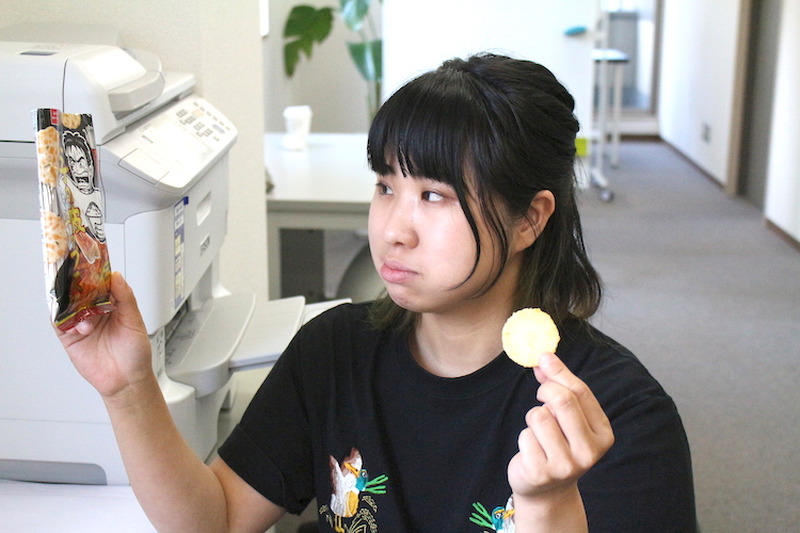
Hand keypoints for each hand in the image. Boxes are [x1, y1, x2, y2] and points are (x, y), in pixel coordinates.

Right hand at [56, 272, 152, 399]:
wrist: (126, 381)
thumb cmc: (135, 353)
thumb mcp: (135, 321)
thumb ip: (125, 298)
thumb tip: (116, 277)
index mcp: (112, 305)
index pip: (100, 284)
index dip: (94, 273)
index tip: (89, 262)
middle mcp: (95, 312)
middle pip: (80, 291)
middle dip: (76, 284)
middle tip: (74, 276)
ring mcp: (81, 323)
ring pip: (67, 305)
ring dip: (71, 303)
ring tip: (80, 306)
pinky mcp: (70, 337)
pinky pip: (59, 323)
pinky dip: (61, 318)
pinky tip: (75, 322)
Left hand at [507, 352, 613, 501]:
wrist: (546, 489)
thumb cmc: (559, 443)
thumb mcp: (567, 417)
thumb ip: (560, 386)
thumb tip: (545, 357)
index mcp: (603, 434)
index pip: (581, 393)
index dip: (559, 372)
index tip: (543, 357)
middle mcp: (589, 452)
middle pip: (562, 400)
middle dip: (545, 391)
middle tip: (541, 397)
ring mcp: (566, 465)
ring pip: (539, 416)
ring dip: (533, 418)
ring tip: (539, 432)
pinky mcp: (541, 473)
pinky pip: (525, 436)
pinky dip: (525, 437)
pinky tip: (532, 451)